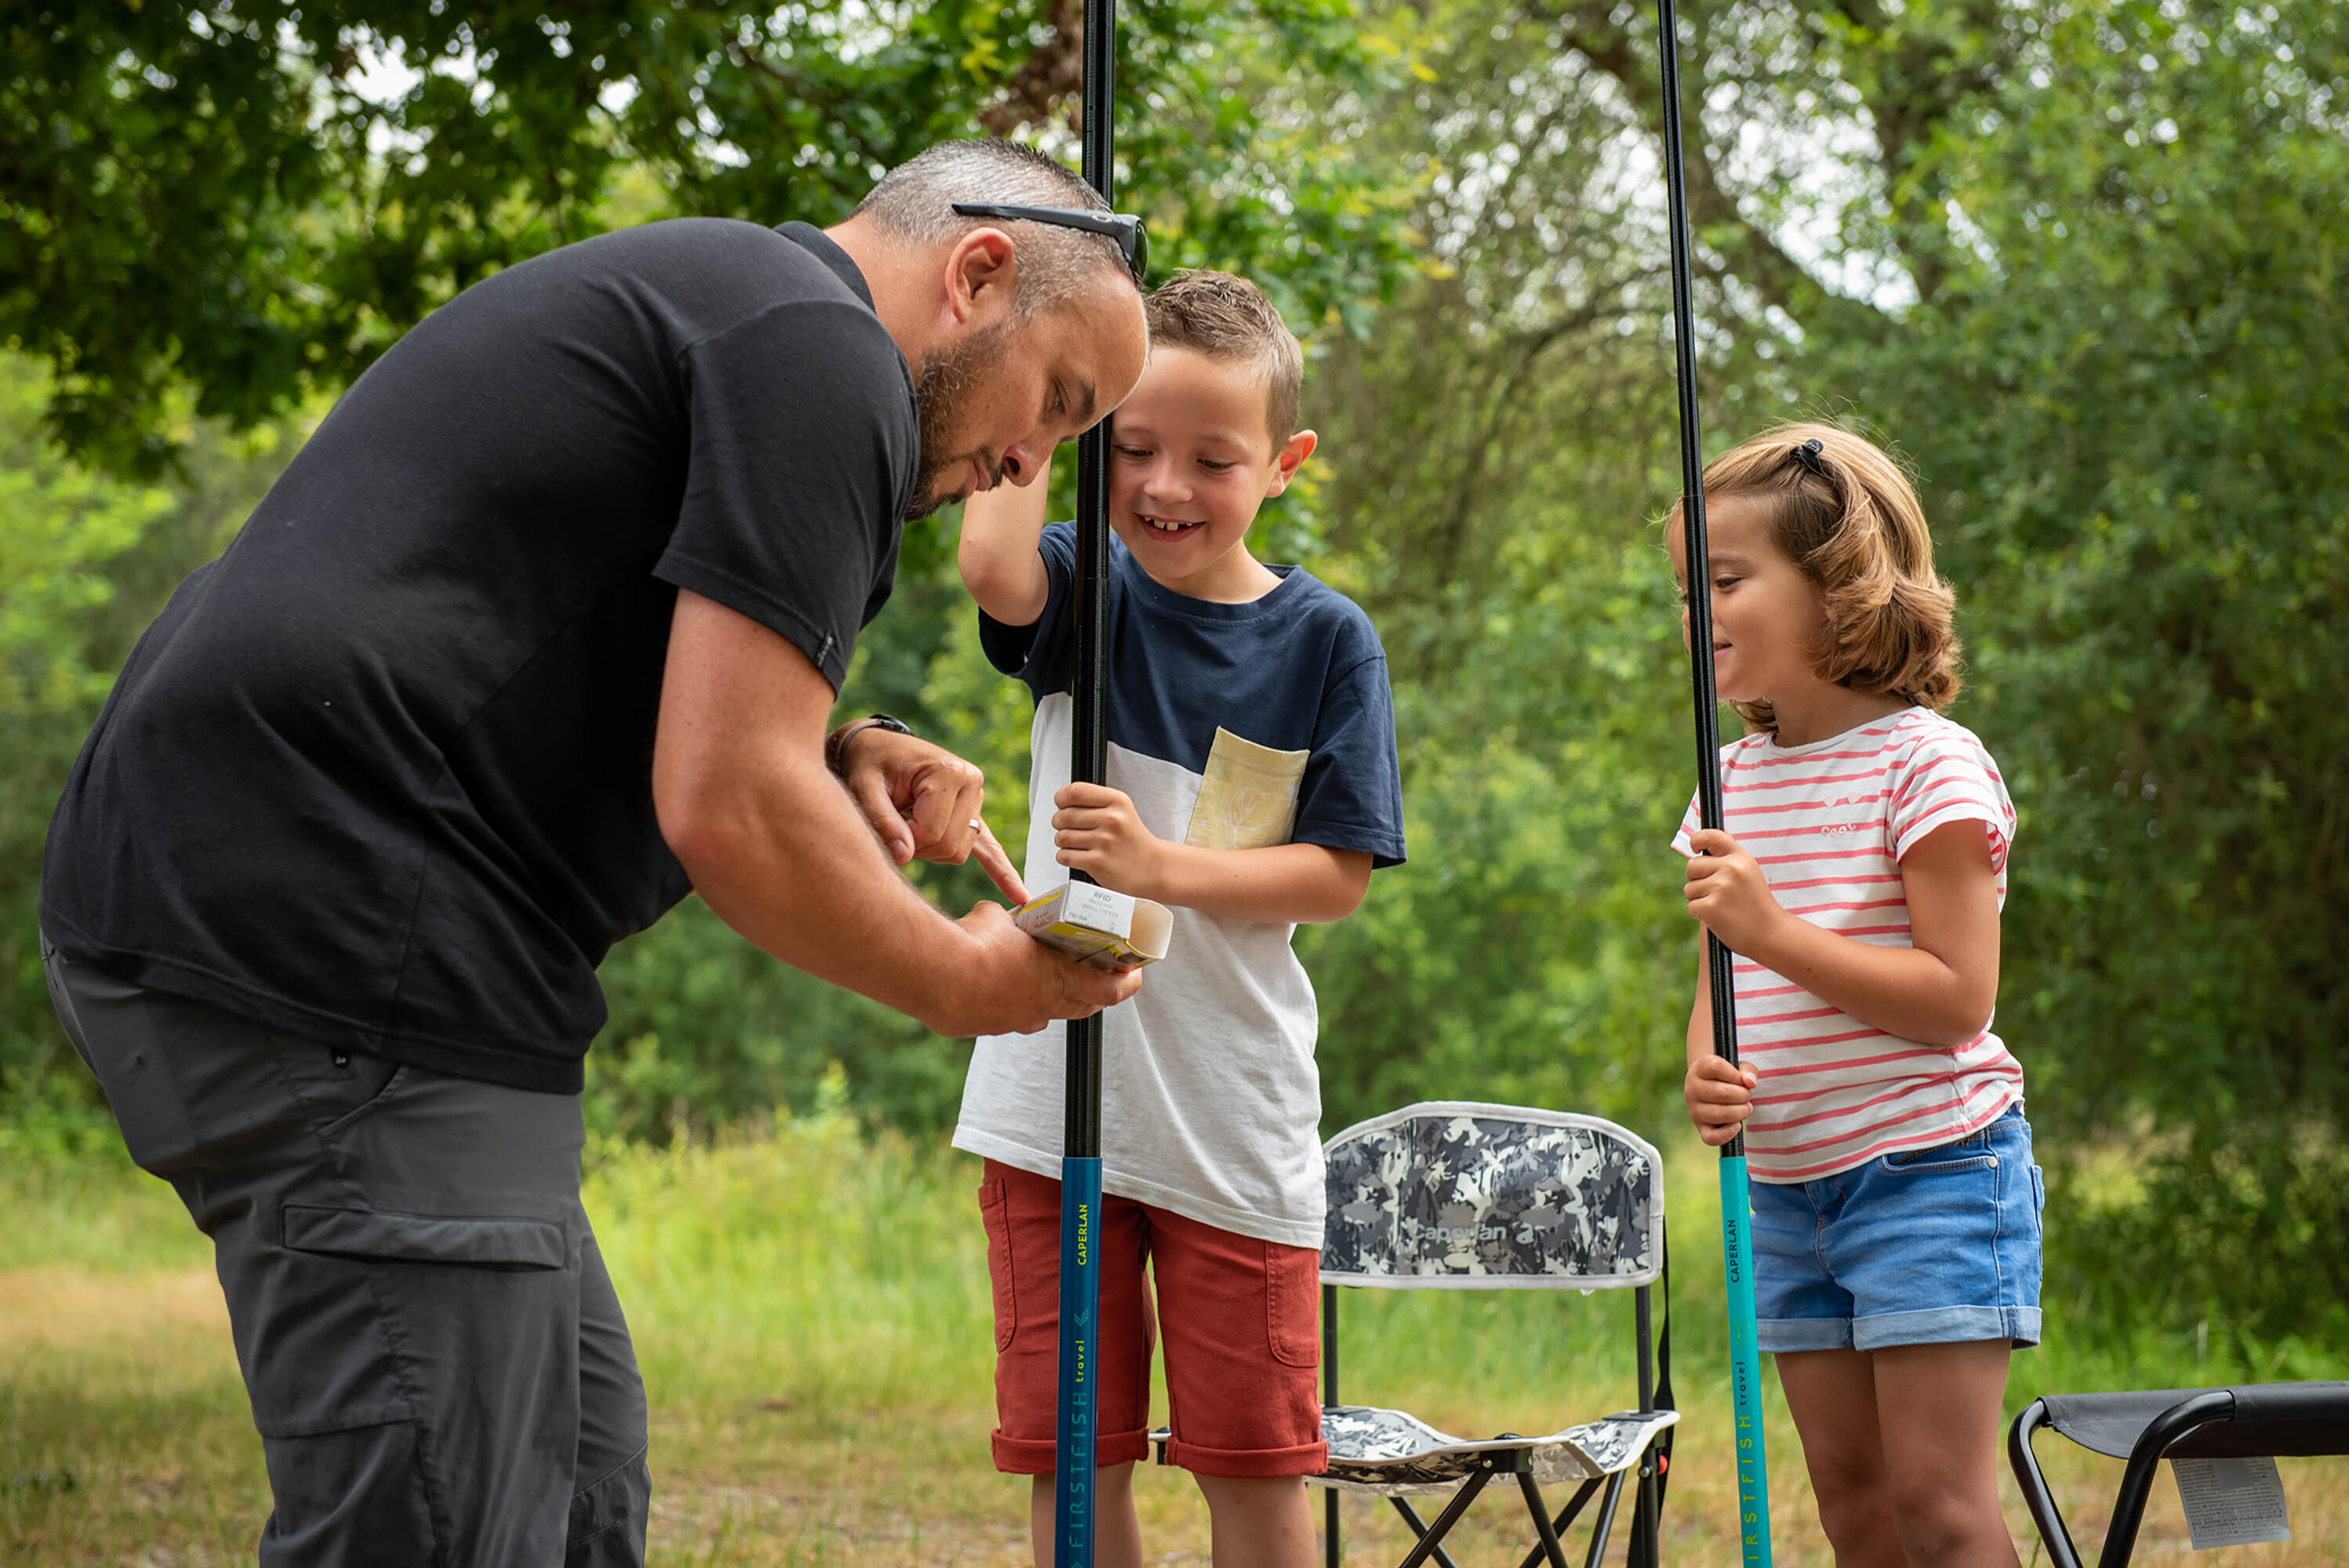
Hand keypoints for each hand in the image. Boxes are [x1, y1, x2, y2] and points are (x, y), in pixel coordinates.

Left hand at [838, 727, 1025, 900]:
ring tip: (907, 821)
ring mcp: (976, 799)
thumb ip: (883, 823)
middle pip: (949, 845)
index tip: (883, 823)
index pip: (932, 832)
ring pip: (958, 851)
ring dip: (929, 849)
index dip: (903, 840)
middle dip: (917, 846)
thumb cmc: (869, 766)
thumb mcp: (864, 789)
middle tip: (892, 823)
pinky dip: (1002, 871)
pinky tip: (1019, 895)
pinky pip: (990, 848)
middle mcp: (972, 783)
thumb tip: (904, 857)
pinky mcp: (973, 814)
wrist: (877, 749)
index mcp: (950, 772)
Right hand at [937, 900, 1144, 1035]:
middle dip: (1095, 992)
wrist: (935, 975)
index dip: (1127, 983)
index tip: (1135, 974)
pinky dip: (1013, 1002)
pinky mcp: (988, 1027)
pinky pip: (1011, 1016)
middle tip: (1100, 977)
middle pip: (1083, 1007)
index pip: (1110, 990)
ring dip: (1052, 997)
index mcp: (1058, 981)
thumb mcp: (1000, 919)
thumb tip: (1003, 918)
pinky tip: (999, 985)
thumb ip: (1012, 921)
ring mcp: (1015, 1021)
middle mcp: (1042, 1008)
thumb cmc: (974, 944)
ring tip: (1045, 978)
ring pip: (1045, 1013)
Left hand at [1052, 782, 1162, 894]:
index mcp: (1117, 801)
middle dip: (1059, 822)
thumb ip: (1094, 800)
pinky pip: (1065, 856)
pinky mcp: (1098, 863)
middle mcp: (1112, 819)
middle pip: (1064, 815)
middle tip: (1067, 827)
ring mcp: (1105, 842)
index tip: (1062, 805)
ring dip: (1063, 841)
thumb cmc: (1131, 838)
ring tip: (1077, 843)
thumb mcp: (1121, 809)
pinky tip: (1079, 855)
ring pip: (1062, 837)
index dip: (1061, 799)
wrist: (1151, 866)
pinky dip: (1066, 857)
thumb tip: (1061, 799)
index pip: (1074, 791)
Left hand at [1683, 828, 1786, 956]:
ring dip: (1699, 899)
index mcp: (1740, 858)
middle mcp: (1731, 869)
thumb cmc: (1756, 904)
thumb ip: (1729, 857)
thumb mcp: (1748, 873)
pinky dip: (1700, 915)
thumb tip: (1706, 840)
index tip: (1695, 847)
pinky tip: (1719, 918)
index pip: (1712, 836)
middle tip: (1717, 893)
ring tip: (1722, 906)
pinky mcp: (1711, 907)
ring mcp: (1721, 887)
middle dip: (1697, 880)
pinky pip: (1691, 906)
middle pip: (1692, 866)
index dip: (1698, 839)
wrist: (1770, 933)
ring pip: (1689, 888)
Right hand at [1685, 1054, 1758, 1146]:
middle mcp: (1692, 1089)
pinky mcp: (1701, 1128)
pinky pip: (1711, 1137)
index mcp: (1699, 1068)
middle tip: (1747, 1096)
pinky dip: (1727, 1134)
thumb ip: (1747, 1070)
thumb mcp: (1738, 1067)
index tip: (1741, 1079)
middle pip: (1720, 1093)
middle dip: (1743, 1095)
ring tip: (1746, 1108)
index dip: (1735, 1074)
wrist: (1712, 1088)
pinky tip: (1737, 1125)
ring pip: (1718, 1114)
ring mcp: (1694, 1110)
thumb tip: (1750, 1082)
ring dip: (1740, 1112)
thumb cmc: (1728, 1076)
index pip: (1716, 1068)